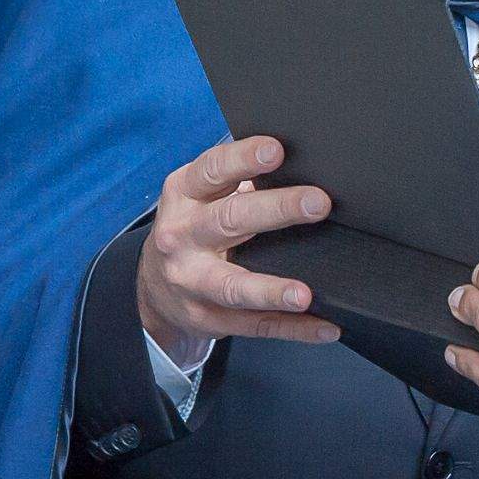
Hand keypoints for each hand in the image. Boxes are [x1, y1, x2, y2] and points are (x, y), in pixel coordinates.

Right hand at [135, 136, 340, 362]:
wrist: (153, 286)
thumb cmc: (194, 225)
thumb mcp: (202, 195)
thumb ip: (238, 177)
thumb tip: (302, 158)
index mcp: (184, 195)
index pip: (213, 171)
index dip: (243, 159)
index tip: (276, 150)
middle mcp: (182, 236)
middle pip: (230, 221)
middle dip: (276, 211)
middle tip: (318, 203)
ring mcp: (193, 282)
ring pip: (234, 287)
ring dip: (271, 291)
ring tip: (304, 293)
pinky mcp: (210, 318)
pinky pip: (257, 325)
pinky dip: (294, 328)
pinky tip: (325, 326)